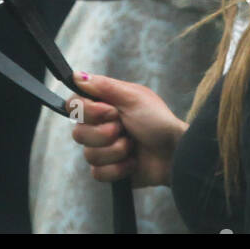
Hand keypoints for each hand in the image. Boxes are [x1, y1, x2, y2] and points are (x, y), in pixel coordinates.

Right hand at [68, 72, 187, 188]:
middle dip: (104, 133)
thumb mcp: (133, 97)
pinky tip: (133, 162)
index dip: (87, 111)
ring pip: (88, 155)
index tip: (110, 111)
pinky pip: (97, 173)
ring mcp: (104, 150)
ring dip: (115, 150)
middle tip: (124, 129)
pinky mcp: (110, 171)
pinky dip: (118, 169)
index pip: (73, 105)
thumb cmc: (158, 121)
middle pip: (77, 133)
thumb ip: (103, 86)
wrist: (176, 153)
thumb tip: (75, 75)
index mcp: (103, 105)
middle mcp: (99, 127)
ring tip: (132, 146)